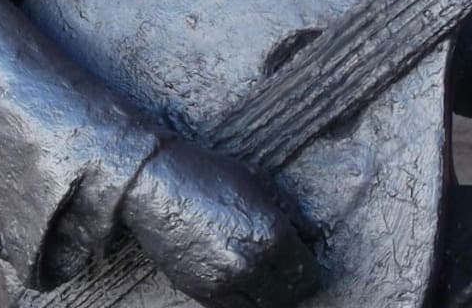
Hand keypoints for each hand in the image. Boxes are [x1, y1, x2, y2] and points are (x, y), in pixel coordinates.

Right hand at [119, 137, 319, 307]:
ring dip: (267, 294)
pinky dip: (242, 299)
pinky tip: (239, 277)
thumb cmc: (209, 175)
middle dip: (292, 283)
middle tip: (286, 269)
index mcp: (271, 235)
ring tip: (261, 273)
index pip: (308, 273)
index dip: (310, 267)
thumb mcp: (260, 182)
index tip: (305, 260)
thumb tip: (315, 239)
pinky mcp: (200, 293)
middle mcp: (250, 265)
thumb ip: (293, 214)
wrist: (156, 185)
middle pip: (289, 296)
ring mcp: (223, 284)